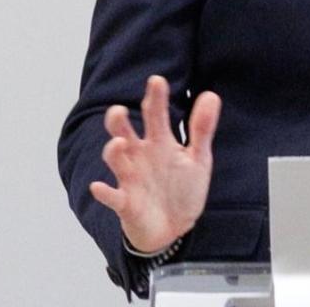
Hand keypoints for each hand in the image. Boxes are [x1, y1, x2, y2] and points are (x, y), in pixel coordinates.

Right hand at [88, 75, 221, 253]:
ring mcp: (131, 178)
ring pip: (114, 159)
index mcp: (159, 142)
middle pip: (124, 131)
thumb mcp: (198, 158)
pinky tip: (98, 187)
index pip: (155, 114)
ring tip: (119, 143)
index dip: (155, 97)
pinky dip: (104, 192)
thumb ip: (202, 129)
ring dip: (113, 151)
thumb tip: (211, 95)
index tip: (156, 80)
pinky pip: (112, 196)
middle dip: (118, 120)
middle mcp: (140, 155)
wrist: (175, 228)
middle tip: (119, 110)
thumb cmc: (182, 189)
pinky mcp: (126, 202)